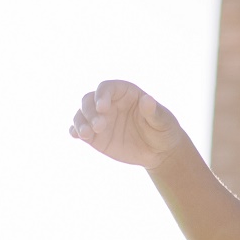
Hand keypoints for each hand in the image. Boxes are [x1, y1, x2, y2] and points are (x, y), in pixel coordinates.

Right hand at [69, 80, 187, 170]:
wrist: (160, 152)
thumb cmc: (164, 131)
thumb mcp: (163, 121)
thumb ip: (154, 111)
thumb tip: (147, 99)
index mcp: (125, 93)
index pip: (107, 88)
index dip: (102, 95)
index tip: (102, 107)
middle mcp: (109, 104)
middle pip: (89, 100)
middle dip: (89, 111)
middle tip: (99, 126)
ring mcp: (100, 119)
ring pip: (81, 114)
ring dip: (80, 122)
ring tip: (85, 134)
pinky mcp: (95, 136)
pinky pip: (79, 130)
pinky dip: (75, 131)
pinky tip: (76, 136)